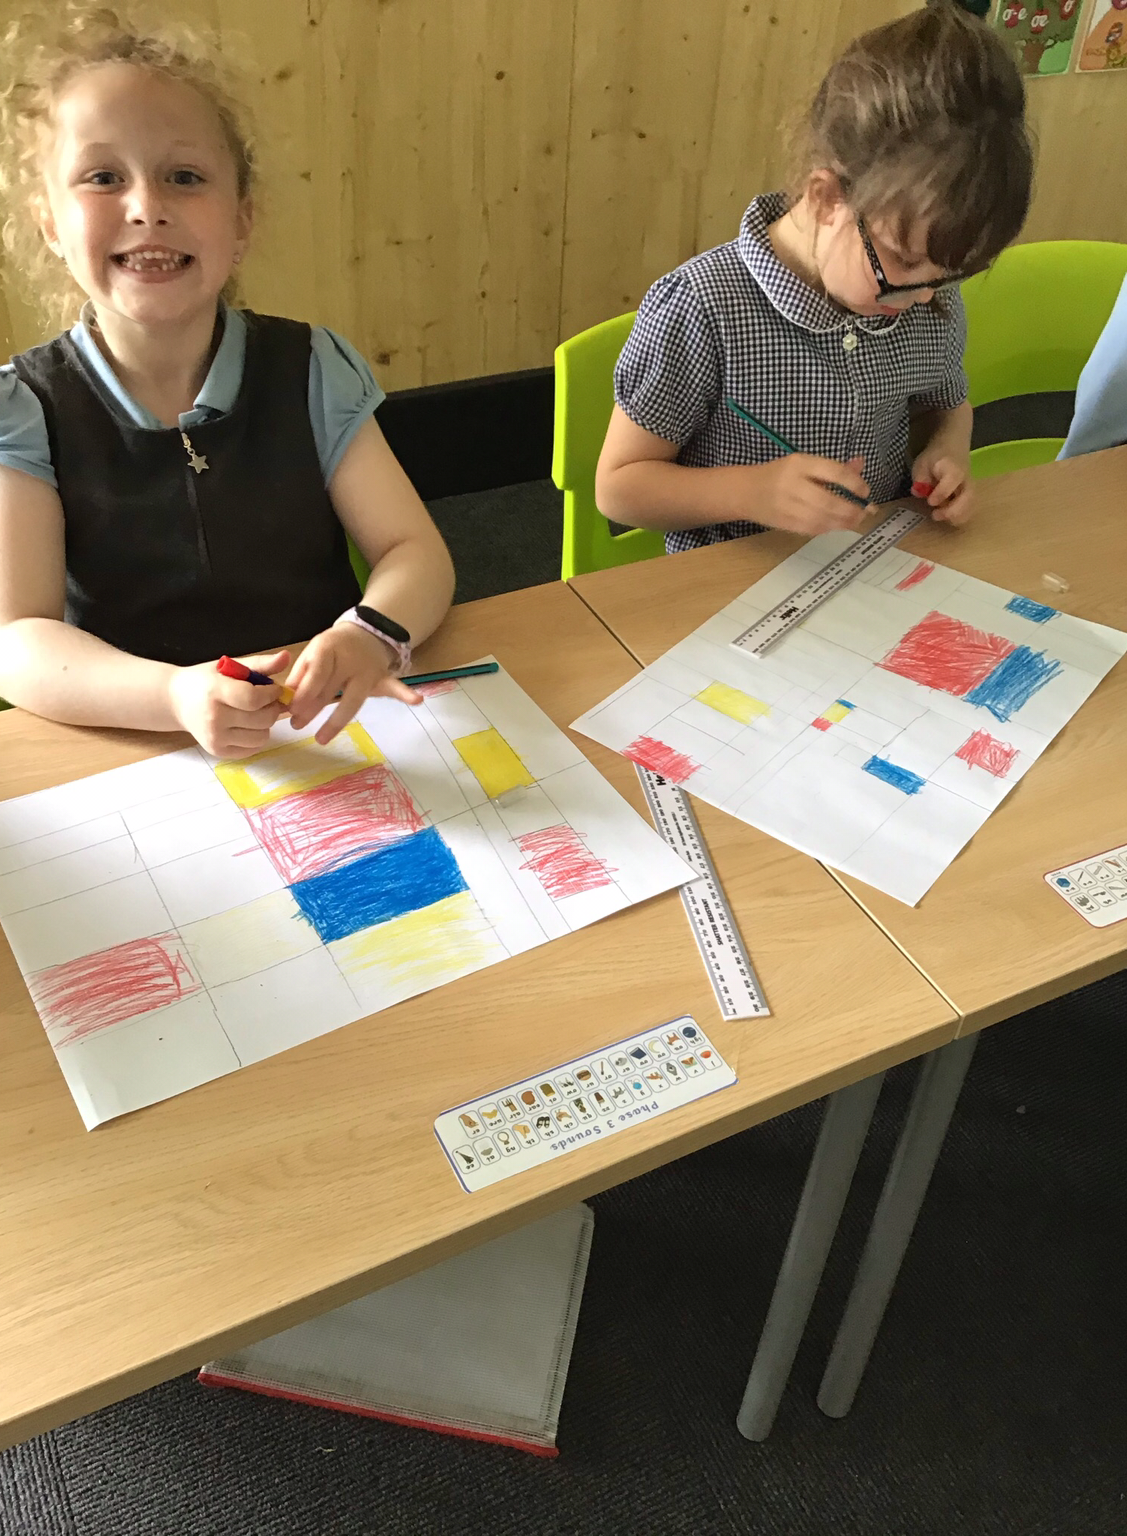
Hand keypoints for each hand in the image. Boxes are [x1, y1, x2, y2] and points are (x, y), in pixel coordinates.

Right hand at [168, 649, 289, 757]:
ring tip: (256, 712)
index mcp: (215, 692)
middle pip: (262, 719)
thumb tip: (286, 657)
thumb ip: (260, 664)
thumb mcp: (230, 666)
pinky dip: (257, 737)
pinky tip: (248, 725)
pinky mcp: (218, 752)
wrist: (177, 701)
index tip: (274, 688)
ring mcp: (216, 738)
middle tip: (268, 700)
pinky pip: (253, 749)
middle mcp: (214, 718)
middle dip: (272, 708)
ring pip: (262, 737)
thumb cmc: (206, 680)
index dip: (272, 694)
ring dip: (266, 724)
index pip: (254, 698)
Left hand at [287, 622, 421, 743]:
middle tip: (296, 725)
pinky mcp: (382, 678)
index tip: (290, 709)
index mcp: (328, 647)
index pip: (315, 672)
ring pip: (353, 698)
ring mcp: (368, 670)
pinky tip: (416, 700)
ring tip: (321, 738)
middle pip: (330, 688)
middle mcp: (349, 658)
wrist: (366, 632)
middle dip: (312, 709)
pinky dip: (405, 693)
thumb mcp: (313, 653)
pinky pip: (394, 687)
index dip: (302, 692)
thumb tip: (286, 699)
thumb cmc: (333, 648)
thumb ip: (301, 674)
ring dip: (337, 719)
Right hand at [750, 454, 870, 535]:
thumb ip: (834, 467)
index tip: (865, 491)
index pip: (833, 472)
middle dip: (851, 509)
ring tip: (856, 521)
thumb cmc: (780, 474)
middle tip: (865, 512)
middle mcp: (792, 484)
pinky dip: (828, 528)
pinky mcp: (783, 522)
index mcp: (799, 464)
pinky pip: (811, 528)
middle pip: (828, 500)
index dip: (854, 483)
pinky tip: (837, 525)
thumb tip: (860, 465)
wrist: (745, 492)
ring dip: (842, 522)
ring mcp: (786, 505)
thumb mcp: (805, 464)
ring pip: (821, 518)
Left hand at [911, 451, 972, 526]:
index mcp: (952, 467)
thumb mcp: (922, 463)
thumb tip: (918, 492)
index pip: (952, 480)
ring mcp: (970, 487)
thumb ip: (920, 478)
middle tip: (935, 515)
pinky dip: (960, 517)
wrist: (952, 448)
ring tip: (942, 518)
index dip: (941, 493)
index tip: (930, 501)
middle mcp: (966, 478)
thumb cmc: (935, 457)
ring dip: (957, 517)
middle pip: (968, 496)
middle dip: (952, 511)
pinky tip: (948, 519)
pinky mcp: (971, 495)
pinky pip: (970, 509)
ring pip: (971, 505)